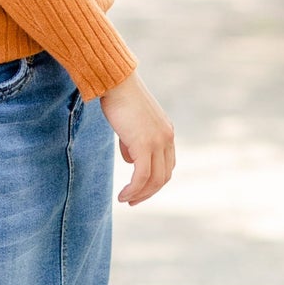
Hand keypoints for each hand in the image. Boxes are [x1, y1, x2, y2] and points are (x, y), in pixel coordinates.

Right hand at [100, 70, 174, 206]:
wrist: (116, 83)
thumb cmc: (119, 98)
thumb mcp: (130, 124)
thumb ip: (133, 142)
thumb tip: (130, 160)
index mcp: (166, 132)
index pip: (167, 165)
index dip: (154, 181)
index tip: (138, 190)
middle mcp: (167, 138)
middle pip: (164, 176)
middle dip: (148, 193)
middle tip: (132, 201)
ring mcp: (158, 141)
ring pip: (154, 180)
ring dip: (140, 194)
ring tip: (125, 200)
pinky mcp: (144, 144)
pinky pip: (142, 176)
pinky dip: (134, 189)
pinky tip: (123, 195)